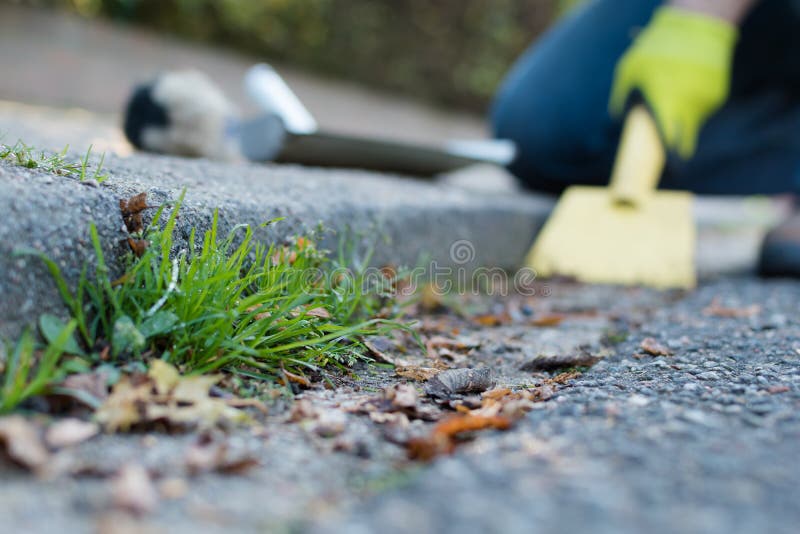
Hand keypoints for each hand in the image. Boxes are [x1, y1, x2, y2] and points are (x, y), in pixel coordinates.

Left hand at [609, 6, 737, 158]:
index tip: (672, 170)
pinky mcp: (718, 94)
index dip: (671, 158)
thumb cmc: (656, 49)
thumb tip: (616, 117)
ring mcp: (706, 101)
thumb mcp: (629, 70)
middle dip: (677, 146)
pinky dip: (694, 101)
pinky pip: (702, 106)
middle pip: (685, 138)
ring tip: (675, 91)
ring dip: (683, 115)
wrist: (698, 25)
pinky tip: (689, 83)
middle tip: (670, 145)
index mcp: (665, 104)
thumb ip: (620, 97)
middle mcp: (688, 107)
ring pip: (693, 120)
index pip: (669, 141)